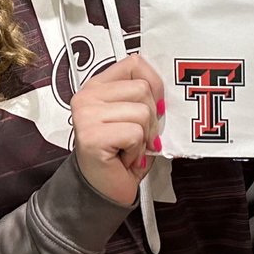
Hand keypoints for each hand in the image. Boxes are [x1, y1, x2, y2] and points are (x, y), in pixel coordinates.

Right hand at [70, 53, 163, 204]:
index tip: (154, 105)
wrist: (103, 190)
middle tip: (137, 137)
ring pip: (142, 112)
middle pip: (142, 89)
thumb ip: (143, 97)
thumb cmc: (120, 155)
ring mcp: (86, 114)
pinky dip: (137, 150)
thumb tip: (167, 90)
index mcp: (98, 85)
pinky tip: (124, 157)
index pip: (134, 63)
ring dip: (144, 137)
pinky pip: (135, 133)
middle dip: (151, 119)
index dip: (153, 83)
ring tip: (129, 148)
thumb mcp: (132, 117)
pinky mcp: (92, 135)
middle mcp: (88, 96)